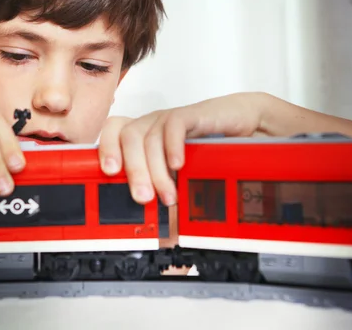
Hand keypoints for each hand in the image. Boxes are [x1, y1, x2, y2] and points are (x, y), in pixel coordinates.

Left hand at [98, 92, 266, 204]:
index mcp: (142, 136)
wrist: (244, 126)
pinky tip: (178, 165)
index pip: (112, 133)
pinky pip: (174, 124)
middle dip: (133, 171)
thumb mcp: (183, 177)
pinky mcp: (193, 114)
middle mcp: (151, 124)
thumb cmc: (209, 151)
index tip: (109, 174)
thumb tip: (161, 236)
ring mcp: (170, 118)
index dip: (106, 150)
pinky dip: (173, 146)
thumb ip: (170, 197)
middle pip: (127, 138)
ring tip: (168, 195)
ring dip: (156, 170)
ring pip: (150, 137)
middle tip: (142, 198)